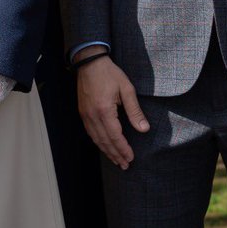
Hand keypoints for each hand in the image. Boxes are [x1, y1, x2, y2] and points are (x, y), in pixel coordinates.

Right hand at [75, 48, 149, 169]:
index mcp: (104, 110)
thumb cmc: (109, 73)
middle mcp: (92, 115)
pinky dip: (98, 142)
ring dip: (106, 151)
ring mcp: (85, 115)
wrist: (89, 62)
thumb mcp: (126, 89)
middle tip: (125, 165)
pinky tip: (104, 146)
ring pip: (96, 139)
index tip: (131, 158)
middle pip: (104, 141)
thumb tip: (144, 129)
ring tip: (116, 160)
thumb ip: (134, 110)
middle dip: (115, 155)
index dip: (123, 149)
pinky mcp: (83, 112)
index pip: (115, 136)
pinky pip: (90, 132)